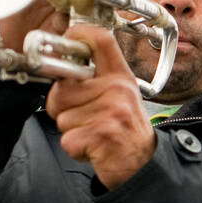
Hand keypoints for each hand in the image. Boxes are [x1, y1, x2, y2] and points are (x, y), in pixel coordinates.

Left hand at [45, 24, 155, 189]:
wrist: (143, 166)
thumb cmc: (125, 131)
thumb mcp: (118, 98)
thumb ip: (93, 81)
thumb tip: (57, 66)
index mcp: (121, 77)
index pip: (100, 40)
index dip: (76, 36)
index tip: (64, 45)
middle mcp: (118, 90)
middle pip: (62, 88)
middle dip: (62, 108)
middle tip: (84, 118)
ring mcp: (112, 112)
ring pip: (62, 117)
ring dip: (71, 132)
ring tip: (93, 134)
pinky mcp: (103, 134)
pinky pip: (68, 139)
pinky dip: (75, 149)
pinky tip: (94, 149)